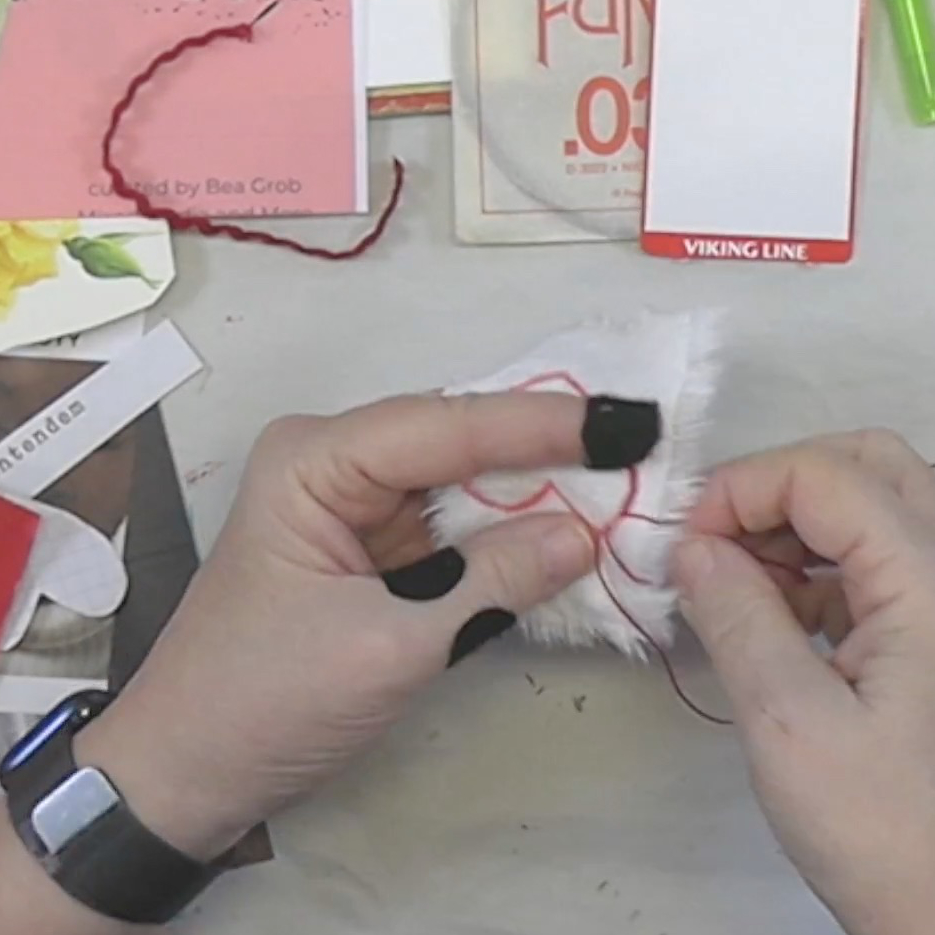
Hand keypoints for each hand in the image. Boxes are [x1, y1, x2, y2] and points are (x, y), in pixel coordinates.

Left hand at [74, 391, 656, 862]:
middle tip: (639, 440)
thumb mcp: (386, 646)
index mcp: (316, 459)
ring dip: (534, 488)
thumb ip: (488, 584)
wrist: (192, 768)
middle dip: (544, 447)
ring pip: (462, 480)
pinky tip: (565, 525)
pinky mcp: (375, 546)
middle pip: (457, 440)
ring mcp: (356, 503)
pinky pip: (454, 523)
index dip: (540, 425)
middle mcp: (335, 461)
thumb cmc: (267, 701)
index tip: (629, 423)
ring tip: (622, 475)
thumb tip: (585, 533)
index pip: (445, 426)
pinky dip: (507, 531)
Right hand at [673, 431, 934, 934]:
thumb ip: (736, 618)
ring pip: (872, 503)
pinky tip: (778, 615)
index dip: (741, 489)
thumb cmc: (886, 831)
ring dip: (794, 525)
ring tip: (740, 584)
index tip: (684, 546)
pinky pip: (875, 555)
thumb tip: (688, 547)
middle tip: (718, 544)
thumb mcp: (790, 723)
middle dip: (775, 489)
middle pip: (865, 466)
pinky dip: (817, 564)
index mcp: (933, 583)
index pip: (826, 475)